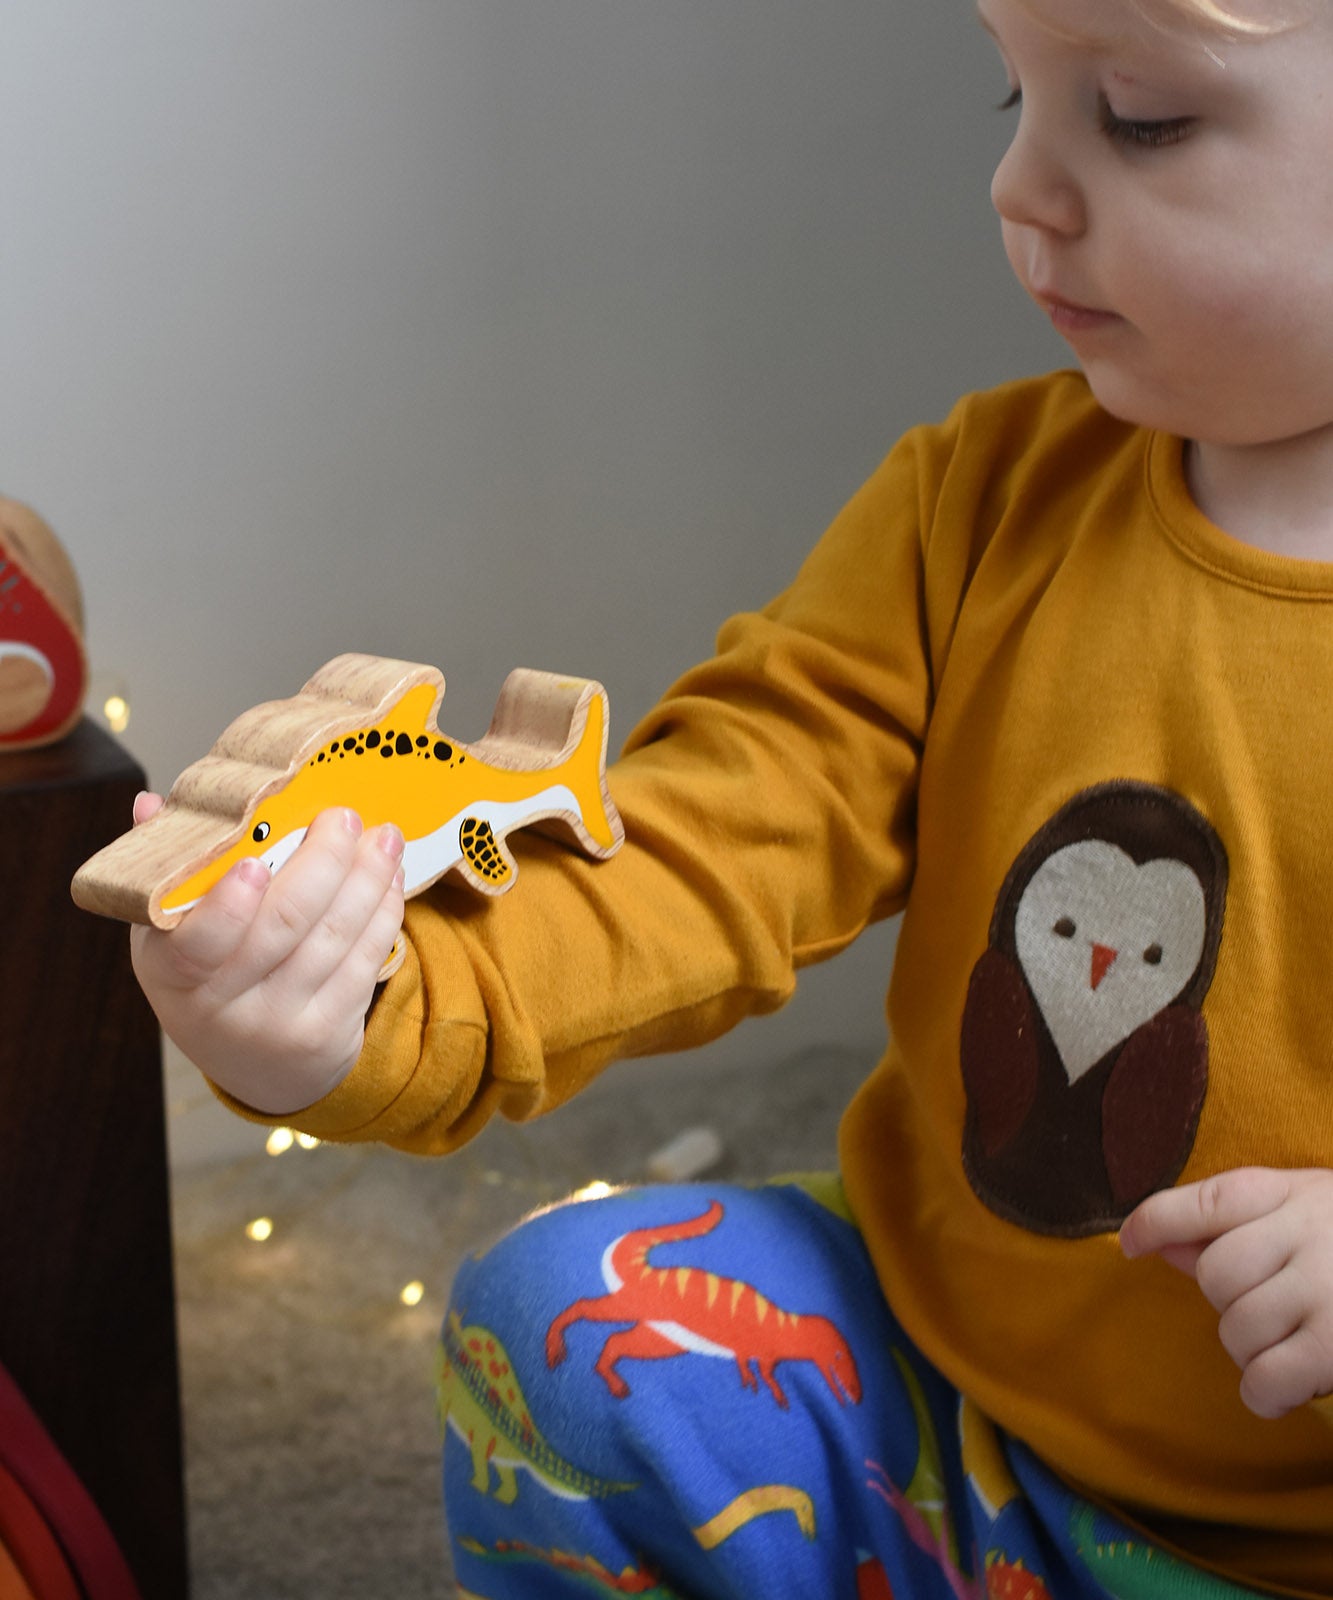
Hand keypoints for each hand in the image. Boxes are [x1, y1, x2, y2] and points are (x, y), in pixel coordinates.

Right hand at [130, 795, 405, 1114]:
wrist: (259, 1067)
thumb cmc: (208, 977)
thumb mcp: (170, 935)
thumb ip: (168, 870)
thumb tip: (151, 803)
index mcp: (171, 973)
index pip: (195, 945)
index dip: (226, 907)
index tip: (254, 862)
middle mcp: (223, 1007)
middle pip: (283, 926)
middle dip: (323, 862)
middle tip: (343, 816)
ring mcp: (279, 1023)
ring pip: (334, 938)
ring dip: (367, 879)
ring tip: (385, 836)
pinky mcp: (329, 1031)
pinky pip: (365, 961)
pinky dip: (383, 911)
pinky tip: (390, 878)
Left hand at [1120, 1167, 1332, 1418]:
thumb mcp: (1307, 1207)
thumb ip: (1234, 1223)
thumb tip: (1158, 1243)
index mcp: (1293, 1192)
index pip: (1206, 1201)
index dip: (1156, 1221)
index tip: (1128, 1243)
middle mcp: (1309, 1235)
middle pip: (1215, 1275)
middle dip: (1228, 1302)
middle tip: (1269, 1308)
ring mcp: (1327, 1292)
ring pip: (1236, 1329)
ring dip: (1250, 1350)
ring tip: (1288, 1344)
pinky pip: (1266, 1379)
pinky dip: (1263, 1391)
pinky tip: (1281, 1385)